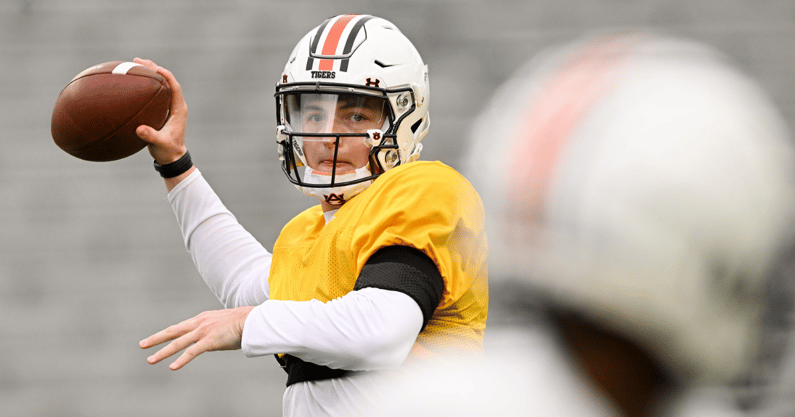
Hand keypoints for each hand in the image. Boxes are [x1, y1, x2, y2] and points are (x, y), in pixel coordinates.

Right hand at [133, 57, 187, 164]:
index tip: (155, 68)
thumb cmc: (168, 151)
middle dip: (153, 69)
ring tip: (134, 63)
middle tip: (137, 61)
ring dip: (149, 73)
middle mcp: (175, 105)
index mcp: (178, 109)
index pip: (175, 87)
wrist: (172, 157)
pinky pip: (154, 92)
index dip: (166, 76)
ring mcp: (169, 106)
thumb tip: (140, 129)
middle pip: (166, 81)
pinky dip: (144, 84)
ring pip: (160, 84)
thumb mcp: (160, 144)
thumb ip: (151, 137)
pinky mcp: (162, 109)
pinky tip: (131, 81)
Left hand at [140, 306, 254, 369]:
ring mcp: (203, 331)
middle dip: (156, 338)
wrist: (252, 319)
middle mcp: (199, 323)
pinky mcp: (210, 341)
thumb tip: (213, 339)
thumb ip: (214, 331)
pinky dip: (181, 360)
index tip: (157, 338)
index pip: (180, 327)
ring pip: (178, 342)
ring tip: (150, 359)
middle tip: (142, 345)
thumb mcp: (223, 324)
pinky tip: (172, 367)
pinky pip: (192, 352)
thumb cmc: (243, 323)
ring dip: (162, 352)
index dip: (167, 333)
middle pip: (173, 331)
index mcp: (202, 318)